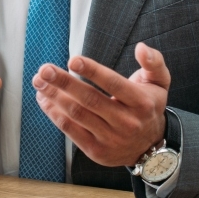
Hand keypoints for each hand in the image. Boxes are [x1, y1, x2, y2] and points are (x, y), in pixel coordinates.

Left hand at [31, 42, 170, 166]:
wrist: (150, 148)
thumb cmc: (148, 107)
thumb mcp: (159, 83)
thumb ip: (153, 62)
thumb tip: (141, 47)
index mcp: (141, 102)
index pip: (113, 84)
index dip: (92, 72)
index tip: (73, 60)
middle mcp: (126, 122)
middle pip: (89, 99)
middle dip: (63, 83)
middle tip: (44, 70)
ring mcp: (110, 138)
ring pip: (77, 115)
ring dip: (54, 97)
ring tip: (39, 81)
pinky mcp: (96, 150)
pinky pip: (71, 131)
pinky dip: (54, 114)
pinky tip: (44, 100)